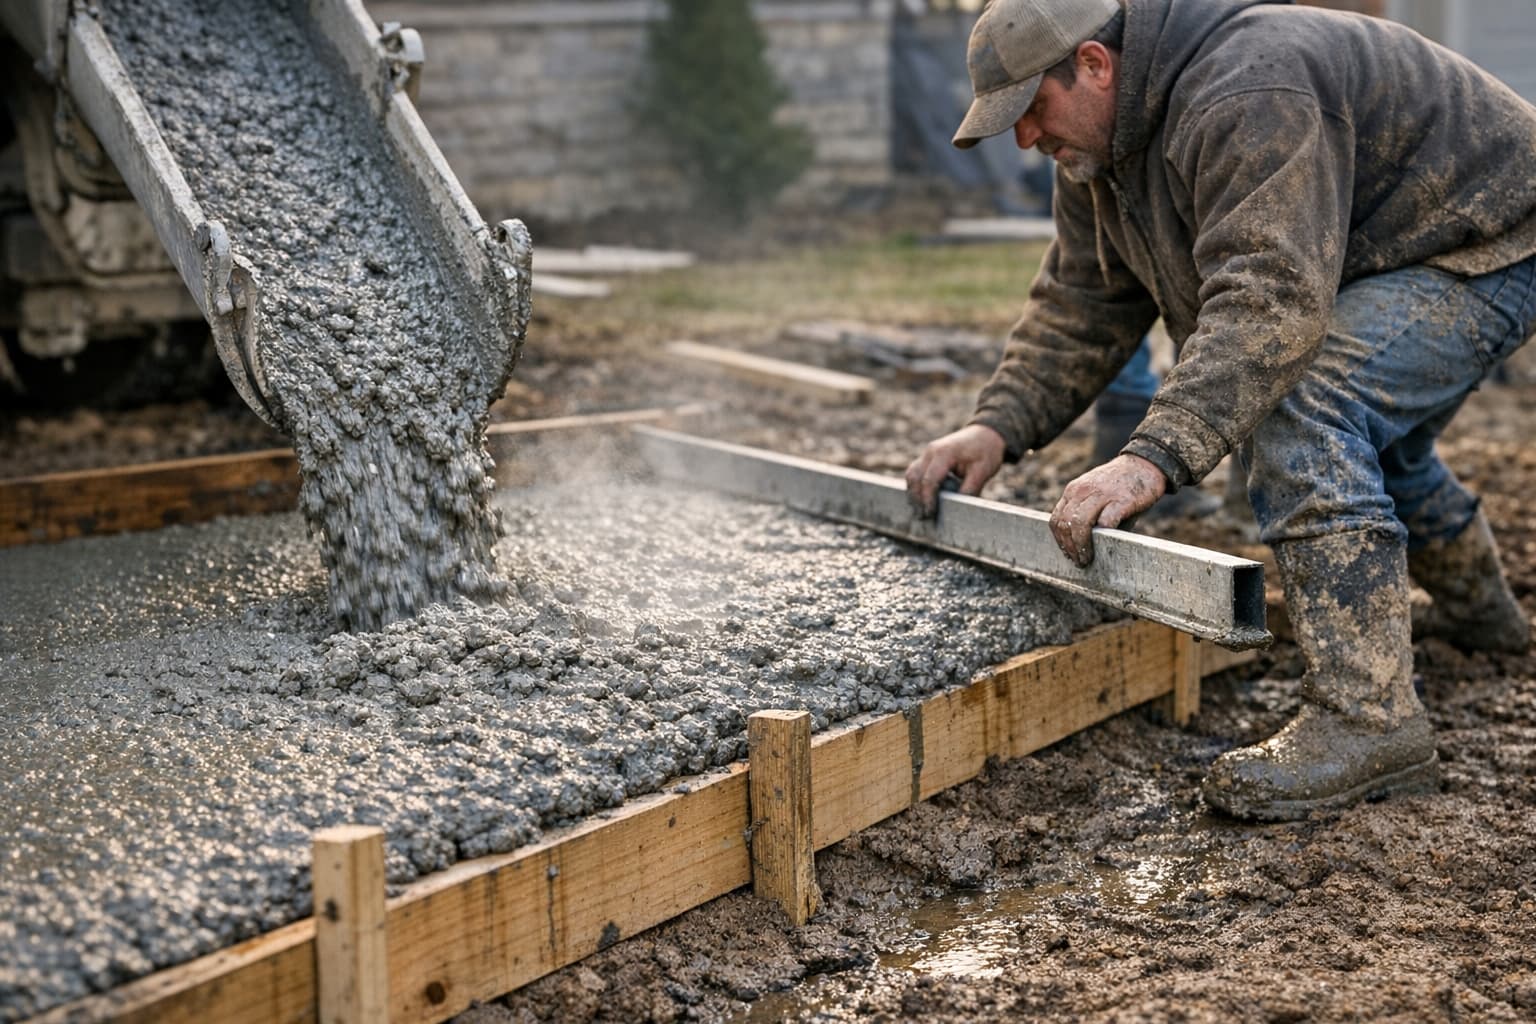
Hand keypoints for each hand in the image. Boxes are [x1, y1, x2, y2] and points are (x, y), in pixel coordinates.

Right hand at [905, 424, 1005, 517]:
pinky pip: (915, 473)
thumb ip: (969, 489)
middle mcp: (931, 451)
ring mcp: (927, 453)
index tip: (930, 515)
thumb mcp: (982, 471)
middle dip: (917, 499)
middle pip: (914, 478)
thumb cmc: (985, 451)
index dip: (928, 500)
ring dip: (914, 494)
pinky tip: (922, 501)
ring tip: (921, 512)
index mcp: (945, 453)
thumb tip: (957, 508)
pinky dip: (916, 487)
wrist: (985, 433)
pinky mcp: (927, 458)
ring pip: (911, 475)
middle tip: (923, 518)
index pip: (929, 480)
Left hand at [1049, 454, 1167, 566]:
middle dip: (1069, 547)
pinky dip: (1102, 537)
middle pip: (1065, 524)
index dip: (1059, 540)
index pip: (1057, 519)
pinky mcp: (1121, 500)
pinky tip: (1104, 546)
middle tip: (1078, 561)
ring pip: (1079, 524)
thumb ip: (1087, 516)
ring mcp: (1101, 494)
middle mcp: (1082, 491)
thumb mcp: (1096, 496)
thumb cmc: (1121, 487)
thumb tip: (1083, 547)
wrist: (1145, 465)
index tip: (1068, 553)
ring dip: (1081, 546)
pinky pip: (1105, 522)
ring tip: (1087, 559)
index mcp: (1074, 490)